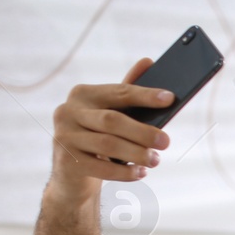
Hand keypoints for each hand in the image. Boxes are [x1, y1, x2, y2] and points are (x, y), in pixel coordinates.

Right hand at [48, 59, 172, 196]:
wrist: (72, 173)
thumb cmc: (98, 136)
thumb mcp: (111, 113)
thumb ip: (127, 92)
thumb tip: (148, 61)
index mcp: (83, 94)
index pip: (119, 92)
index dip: (145, 95)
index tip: (170, 98)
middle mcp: (68, 111)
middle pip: (112, 120)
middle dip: (143, 131)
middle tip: (166, 141)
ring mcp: (65, 137)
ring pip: (108, 144)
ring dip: (137, 153)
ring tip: (155, 160)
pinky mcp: (67, 162)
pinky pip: (102, 168)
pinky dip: (125, 172)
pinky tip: (141, 173)